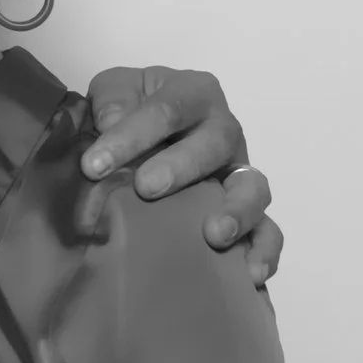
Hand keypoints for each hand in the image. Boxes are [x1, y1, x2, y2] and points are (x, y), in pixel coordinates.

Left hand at [81, 65, 283, 284]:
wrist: (143, 136)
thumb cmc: (130, 108)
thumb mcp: (115, 89)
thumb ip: (112, 98)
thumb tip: (112, 122)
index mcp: (193, 93)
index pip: (167, 109)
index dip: (131, 135)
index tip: (94, 165)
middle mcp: (223, 129)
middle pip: (215, 144)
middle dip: (181, 166)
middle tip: (146, 188)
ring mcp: (238, 172)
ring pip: (254, 188)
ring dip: (238, 211)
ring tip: (214, 236)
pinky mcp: (247, 211)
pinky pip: (268, 231)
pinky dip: (265, 250)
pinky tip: (250, 273)